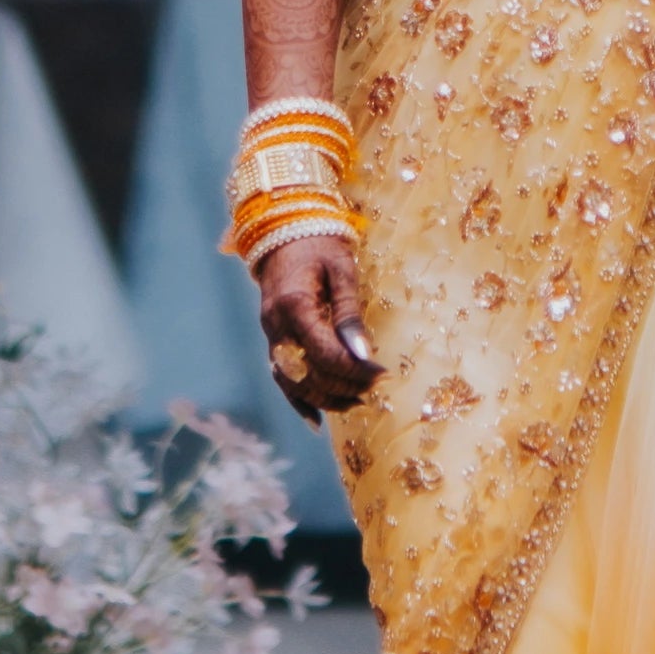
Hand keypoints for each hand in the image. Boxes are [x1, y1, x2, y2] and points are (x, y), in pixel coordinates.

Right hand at [255, 233, 377, 418]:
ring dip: (327, 397)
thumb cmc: (319, 245)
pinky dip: (299, 401)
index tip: (383, 374)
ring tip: (359, 401)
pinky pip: (281, 378)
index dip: (355, 370)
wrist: (283, 232)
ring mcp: (270, 336)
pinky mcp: (272, 340)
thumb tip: (363, 354)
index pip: (324, 353)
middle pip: (310, 373)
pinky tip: (317, 421)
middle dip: (345, 385)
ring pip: (295, 382)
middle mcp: (276, 327)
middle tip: (378, 386)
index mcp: (294, 306)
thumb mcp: (341, 270)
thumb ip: (349, 313)